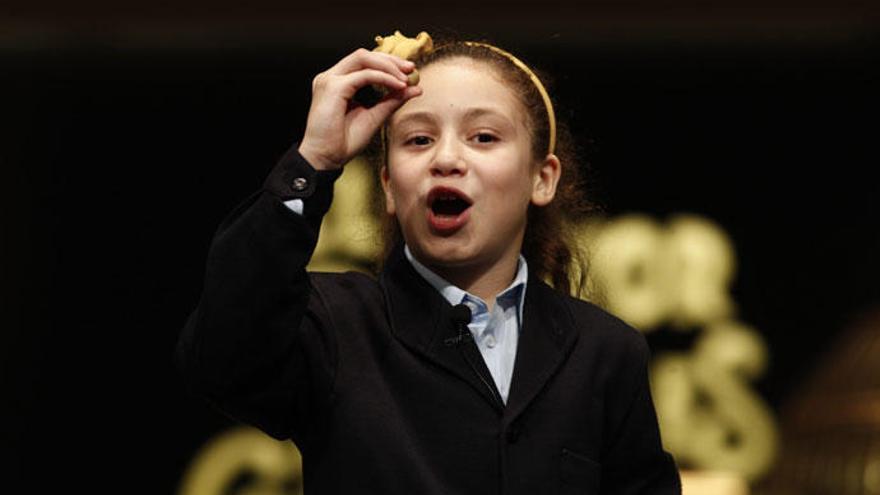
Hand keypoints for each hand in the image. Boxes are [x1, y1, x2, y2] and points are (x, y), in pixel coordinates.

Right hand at [298, 48, 422, 170]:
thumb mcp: (374, 117)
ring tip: (405, 79)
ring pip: (363, 58)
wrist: (326, 158)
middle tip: (411, 69)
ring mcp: (330, 80)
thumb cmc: (343, 142)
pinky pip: (364, 75)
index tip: (409, 71)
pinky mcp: (333, 87)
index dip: (387, 63)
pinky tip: (398, 86)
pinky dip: (384, 78)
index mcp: (338, 82)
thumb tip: (415, 88)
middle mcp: (332, 77)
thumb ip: (392, 100)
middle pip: (364, 55)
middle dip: (390, 60)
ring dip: (388, 66)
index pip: (364, 62)